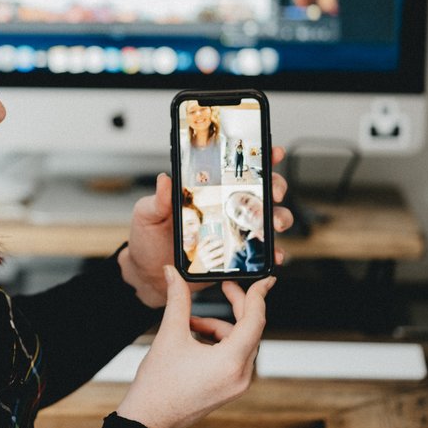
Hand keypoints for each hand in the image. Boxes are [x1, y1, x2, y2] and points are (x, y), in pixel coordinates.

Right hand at [116, 266, 274, 427]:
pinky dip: (218, 342)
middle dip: (235, 306)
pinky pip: (234, 355)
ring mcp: (237, 384)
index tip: (266, 279)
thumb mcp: (169, 335)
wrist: (149, 419)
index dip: (258, 295)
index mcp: (230, 361)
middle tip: (224, 287)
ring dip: (218, 327)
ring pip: (239, 341)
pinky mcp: (230, 388)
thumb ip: (177, 299)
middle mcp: (241, 375)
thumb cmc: (158, 384)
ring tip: (190, 324)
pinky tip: (194, 339)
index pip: (255, 320)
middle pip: (249, 329)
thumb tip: (173, 273)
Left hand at [119, 147, 294, 306]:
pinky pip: (260, 251)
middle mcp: (223, 208)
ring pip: (267, 218)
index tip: (271, 153)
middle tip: (273, 193)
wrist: (149, 274)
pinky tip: (274, 252)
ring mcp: (232, 230)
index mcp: (205, 192)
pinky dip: (273, 251)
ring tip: (275, 224)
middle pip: (260, 190)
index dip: (257, 158)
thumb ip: (157, 199)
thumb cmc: (148, 239)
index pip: (233, 170)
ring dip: (279, 217)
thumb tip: (165, 179)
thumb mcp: (147, 214)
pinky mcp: (235, 253)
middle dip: (275, 186)